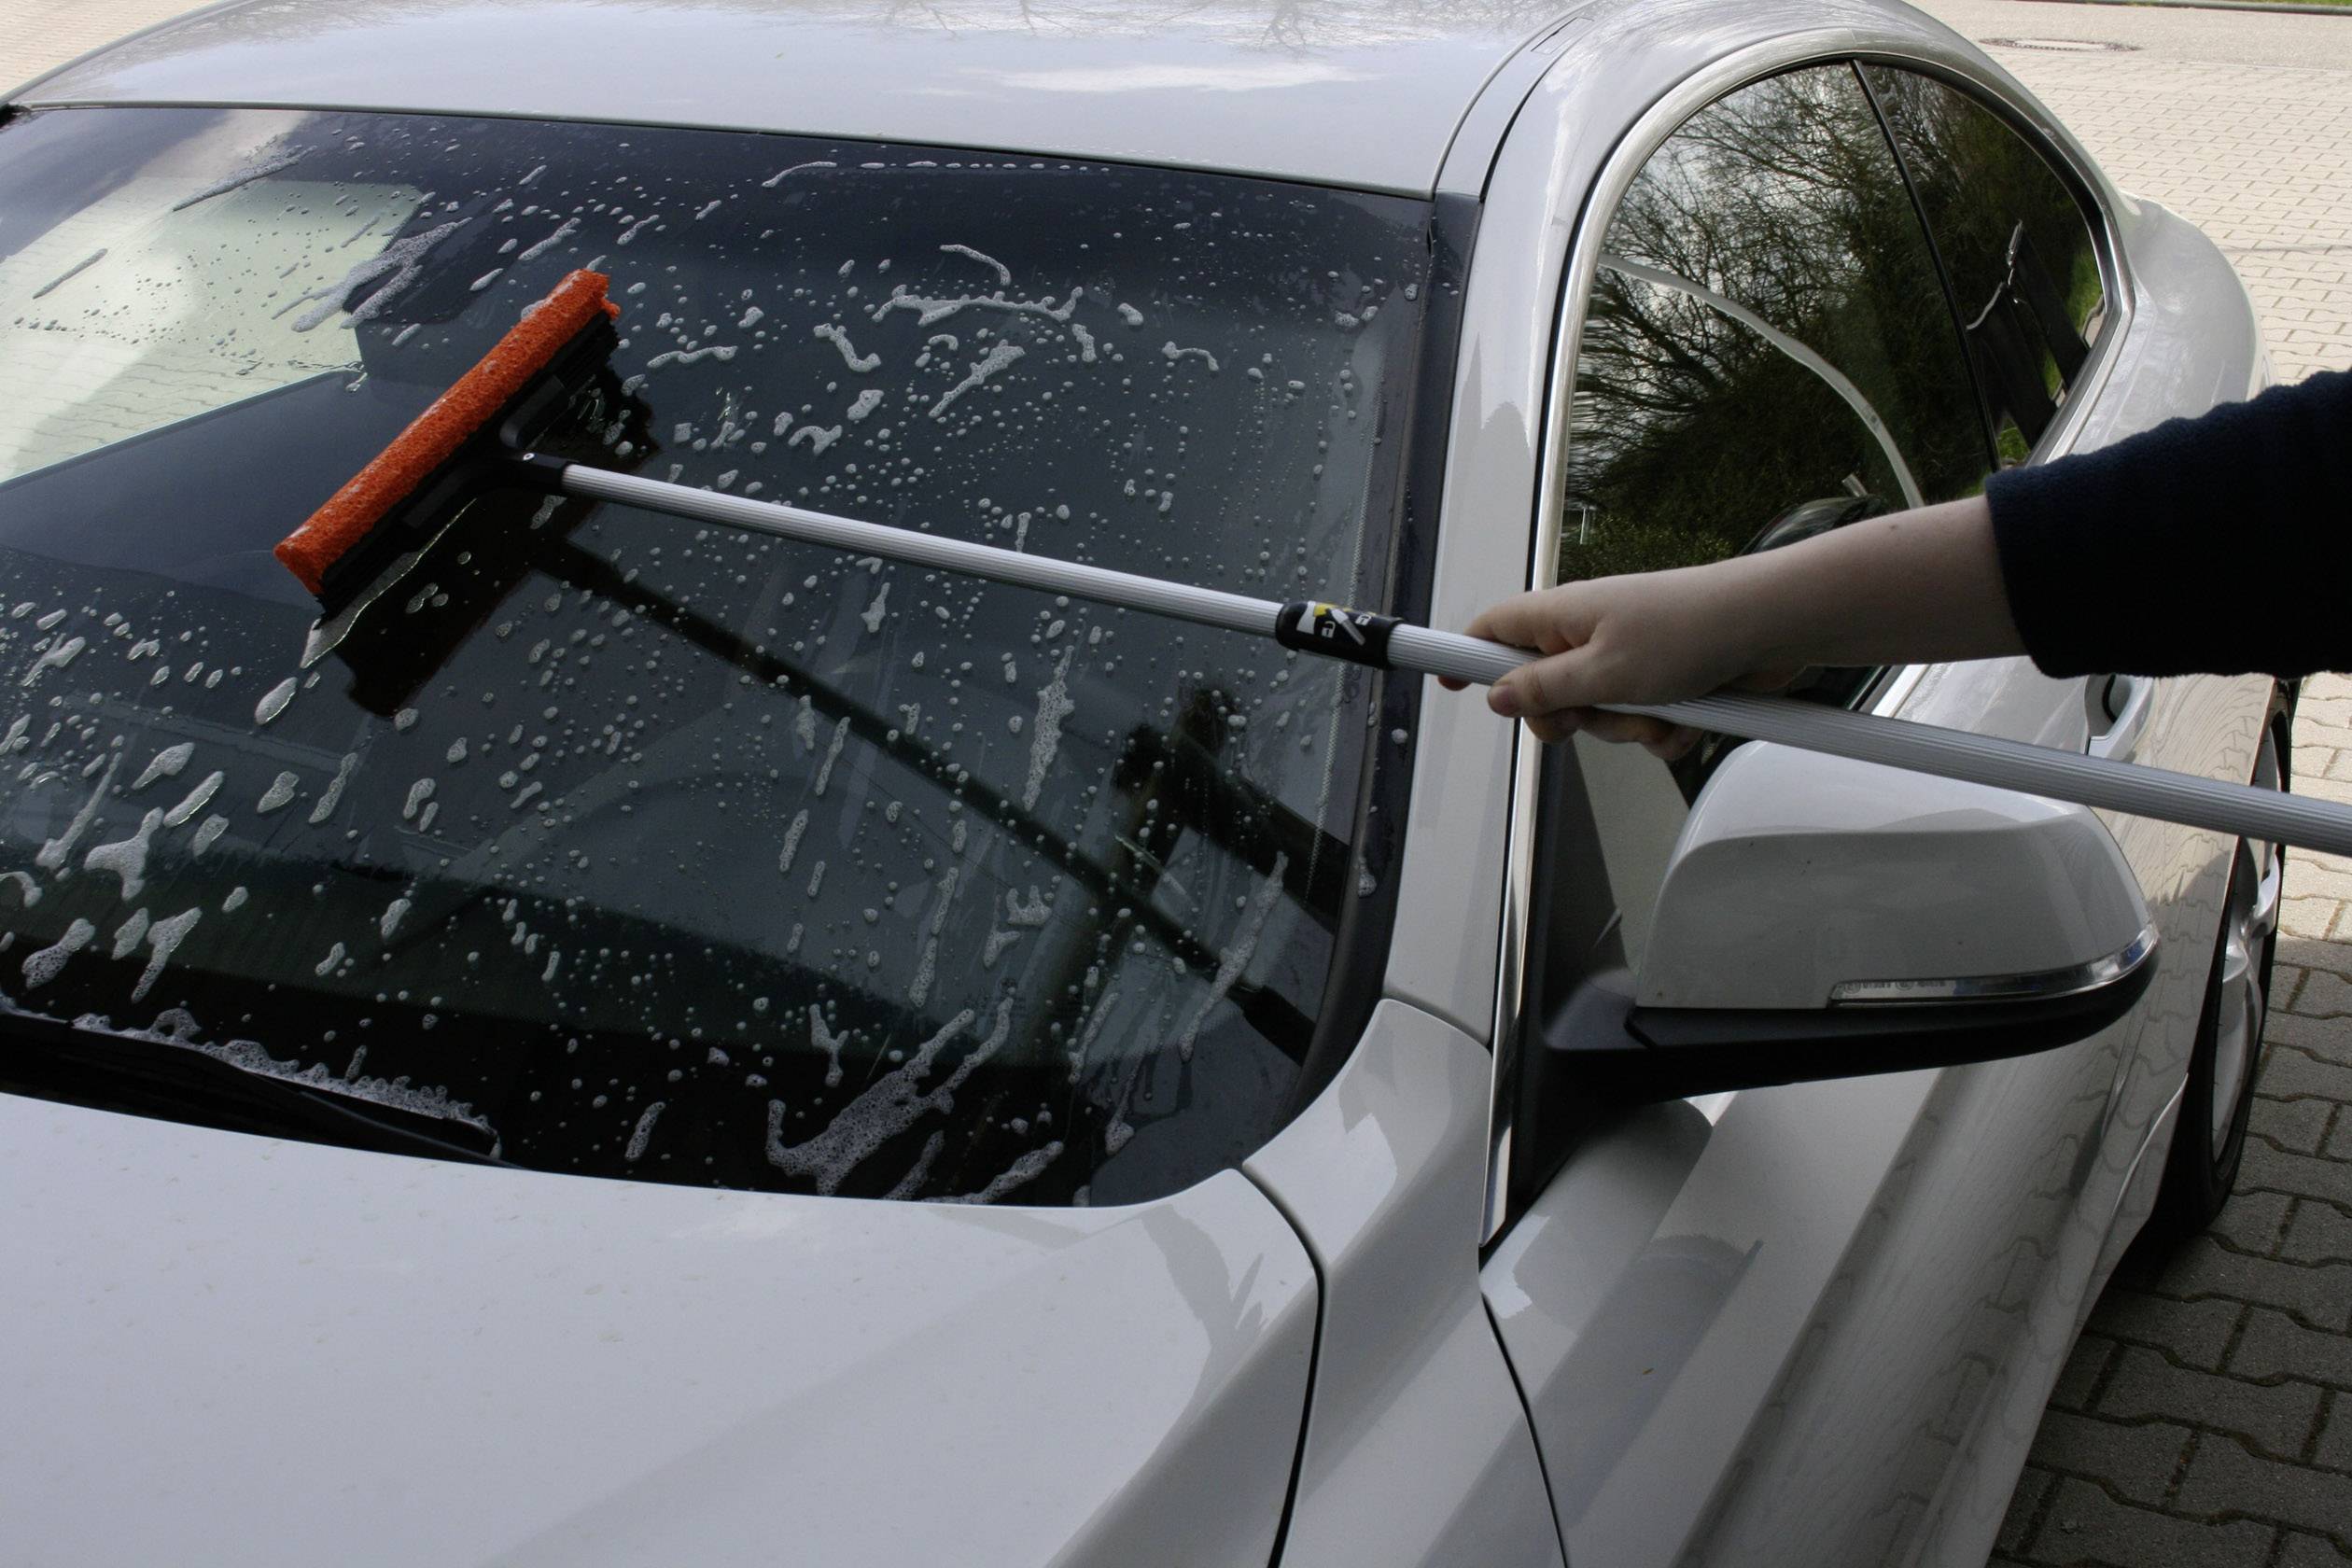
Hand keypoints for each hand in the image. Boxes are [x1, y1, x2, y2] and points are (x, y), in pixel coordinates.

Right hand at [1439, 562, 1791, 756]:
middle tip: (1589, 715)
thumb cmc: (1691, 628)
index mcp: (1563, 616)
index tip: (1447, 682)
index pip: (1493, 630)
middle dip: (1567, 718)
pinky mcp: (1664, 680)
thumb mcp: (1603, 672)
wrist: (1774, 626)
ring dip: (1624, 727)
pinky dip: (1661, 730)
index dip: (1466, 656)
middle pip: (1543, 691)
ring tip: (1658, 711)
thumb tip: (1496, 695)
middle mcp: (1590, 634)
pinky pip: (1641, 722)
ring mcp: (1628, 658)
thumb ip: (1542, 689)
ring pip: (1596, 715)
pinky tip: (1685, 720)